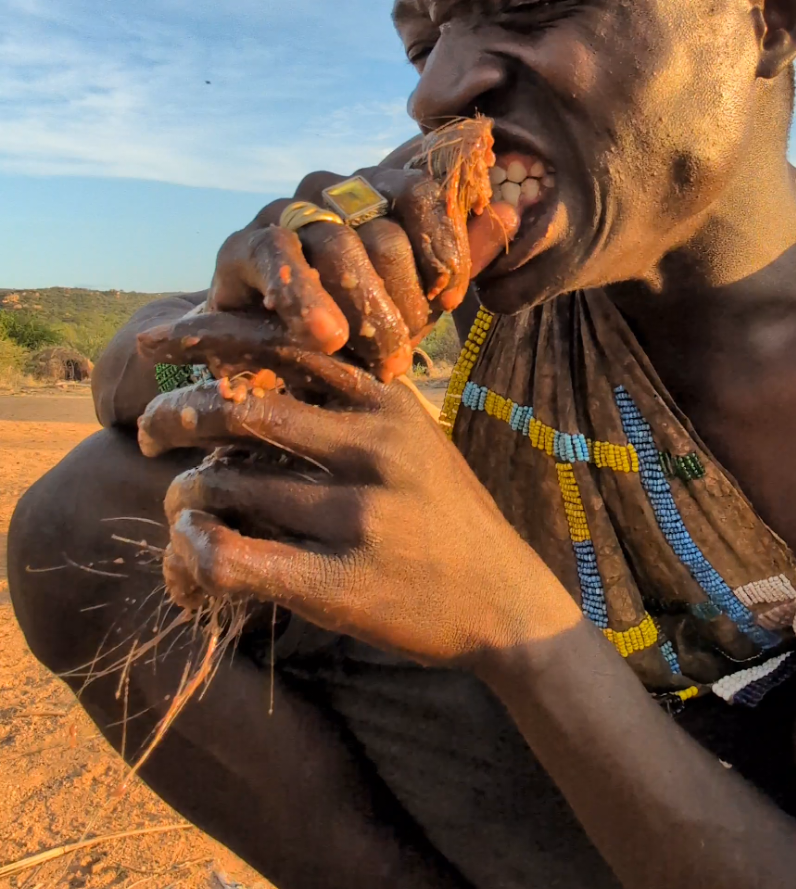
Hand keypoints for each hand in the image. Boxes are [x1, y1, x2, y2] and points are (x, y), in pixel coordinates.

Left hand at [137, 362, 581, 666]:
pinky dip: (194, 547)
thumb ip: (353, 402)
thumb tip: (254, 370)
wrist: (507, 601)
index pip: (287, 345)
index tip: (156, 342)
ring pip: (228, 483)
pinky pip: (236, 557)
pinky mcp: (342, 585)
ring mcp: (359, 516)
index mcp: (389, 402)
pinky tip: (191, 547)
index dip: (210, 336)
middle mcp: (374, 447)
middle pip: (246, 407)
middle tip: (148, 428)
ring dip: (184, 491)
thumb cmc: (446, 515)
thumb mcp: (414, 438)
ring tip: (179, 504)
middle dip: (178, 412)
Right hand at [144, 128, 517, 384]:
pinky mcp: (242, 244)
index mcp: (379, 190)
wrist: (274, 361)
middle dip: (404, 301)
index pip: (425, 194)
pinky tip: (327, 337)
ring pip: (339, 246)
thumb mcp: (420, 297)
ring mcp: (286, 212)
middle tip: (405, 354)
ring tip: (380, 362)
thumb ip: (462, 257)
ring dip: (366, 312)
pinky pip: (277, 257)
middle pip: (386, 232)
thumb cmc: (358, 323)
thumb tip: (510, 211)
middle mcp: (334, 190)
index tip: (452, 301)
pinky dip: (304, 298)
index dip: (445, 249)